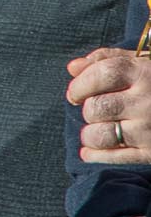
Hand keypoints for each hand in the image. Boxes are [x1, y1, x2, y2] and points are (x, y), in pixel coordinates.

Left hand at [67, 48, 150, 162]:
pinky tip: (89, 151)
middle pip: (95, 107)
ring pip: (99, 135)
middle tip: (94, 110)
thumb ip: (109, 59)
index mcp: (146, 73)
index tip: (75, 91)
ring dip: (90, 134)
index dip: (81, 84)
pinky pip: (115, 157)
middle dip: (88, 109)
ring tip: (95, 130)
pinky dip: (95, 155)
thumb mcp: (146, 62)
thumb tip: (72, 67)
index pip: (101, 74)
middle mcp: (148, 101)